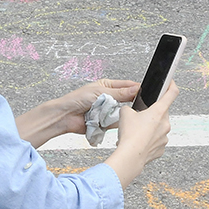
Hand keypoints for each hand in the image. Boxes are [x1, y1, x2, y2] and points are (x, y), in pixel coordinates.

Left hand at [16, 79, 139, 146]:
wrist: (65, 116)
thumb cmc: (76, 99)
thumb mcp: (100, 92)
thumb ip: (119, 93)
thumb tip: (135, 89)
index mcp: (107, 86)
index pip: (126, 86)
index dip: (134, 89)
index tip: (142, 92)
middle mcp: (108, 98)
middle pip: (126, 100)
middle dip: (127, 102)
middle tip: (130, 104)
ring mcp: (107, 110)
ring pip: (121, 112)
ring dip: (118, 113)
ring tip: (112, 112)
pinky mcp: (105, 122)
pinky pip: (115, 122)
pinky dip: (113, 122)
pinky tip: (108, 120)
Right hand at [106, 81, 177, 186]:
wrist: (130, 157)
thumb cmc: (130, 136)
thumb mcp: (125, 113)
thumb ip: (130, 108)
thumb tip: (130, 111)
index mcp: (159, 111)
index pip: (172, 93)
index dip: (171, 85)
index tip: (170, 82)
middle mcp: (165, 124)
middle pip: (162, 113)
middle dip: (152, 113)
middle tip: (140, 116)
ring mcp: (164, 137)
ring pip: (159, 127)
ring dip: (150, 127)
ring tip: (137, 131)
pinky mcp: (161, 148)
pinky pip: (156, 140)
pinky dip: (149, 139)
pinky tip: (139, 141)